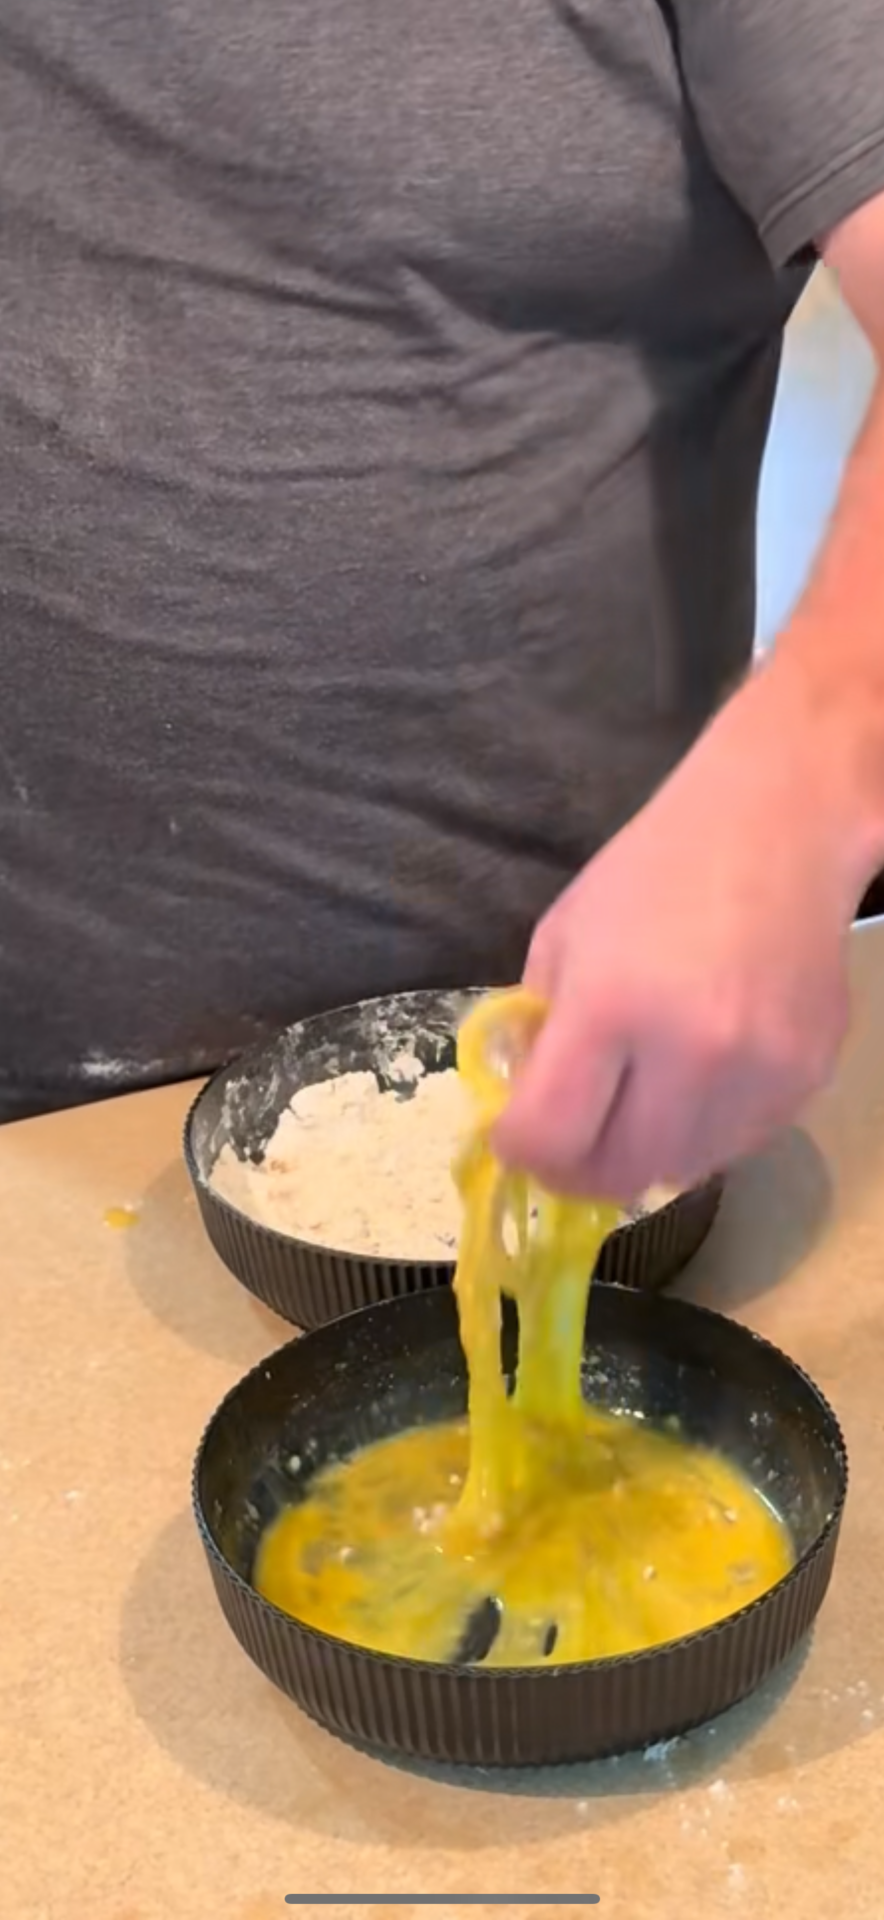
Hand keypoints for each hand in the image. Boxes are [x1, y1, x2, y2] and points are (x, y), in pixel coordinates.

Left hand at [494, 668, 863, 1202]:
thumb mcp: (562, 937)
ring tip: (633, 1103)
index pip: (550, 1137)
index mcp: (611, 1005)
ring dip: (641, 1154)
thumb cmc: (654, 872)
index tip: (516, 1136)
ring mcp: (757, 1073)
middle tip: (568, 1140)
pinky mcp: (805, 1080)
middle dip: (577, 1168)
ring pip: (679, 1172)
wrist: (778, 827)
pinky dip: (701, 1133)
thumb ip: (536, 1031)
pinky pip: (736, 1146)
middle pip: (617, 1174)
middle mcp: (691, 1052)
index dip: (519, 1149)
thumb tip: (524, 1114)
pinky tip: (693, 1079)